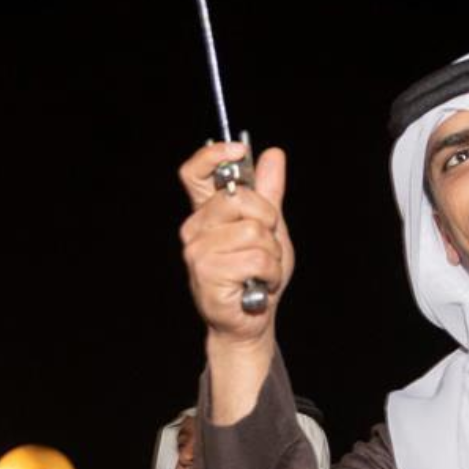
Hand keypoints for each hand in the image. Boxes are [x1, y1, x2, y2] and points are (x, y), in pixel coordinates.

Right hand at [179, 140, 292, 344]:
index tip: (237, 149)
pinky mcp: (207, 272)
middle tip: (265, 244)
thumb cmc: (256, 274)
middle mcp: (195, 229)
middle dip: (268, 220)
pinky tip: (259, 283)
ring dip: (271, 253)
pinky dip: (270, 272)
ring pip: (253, 231)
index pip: (195, 173)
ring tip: (261, 269)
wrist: (251, 319)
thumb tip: (272, 155)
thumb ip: (269, 192)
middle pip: (240, 199)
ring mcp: (197, 251)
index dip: (213, 155)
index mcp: (206, 213)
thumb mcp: (269, 227)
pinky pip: (256, 258)